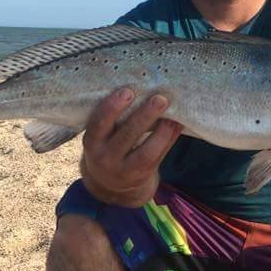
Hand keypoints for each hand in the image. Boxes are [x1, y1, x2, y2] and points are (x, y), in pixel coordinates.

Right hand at [81, 87, 181, 205]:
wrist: (110, 185)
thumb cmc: (107, 146)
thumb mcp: (101, 136)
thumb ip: (112, 119)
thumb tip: (139, 85)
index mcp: (92, 142)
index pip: (98, 124)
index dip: (112, 108)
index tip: (127, 91)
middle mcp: (105, 159)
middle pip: (126, 136)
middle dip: (144, 116)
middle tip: (159, 99)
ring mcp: (124, 170)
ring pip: (147, 151)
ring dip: (163, 130)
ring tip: (174, 113)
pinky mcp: (142, 175)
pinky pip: (158, 156)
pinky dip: (169, 139)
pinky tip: (178, 124)